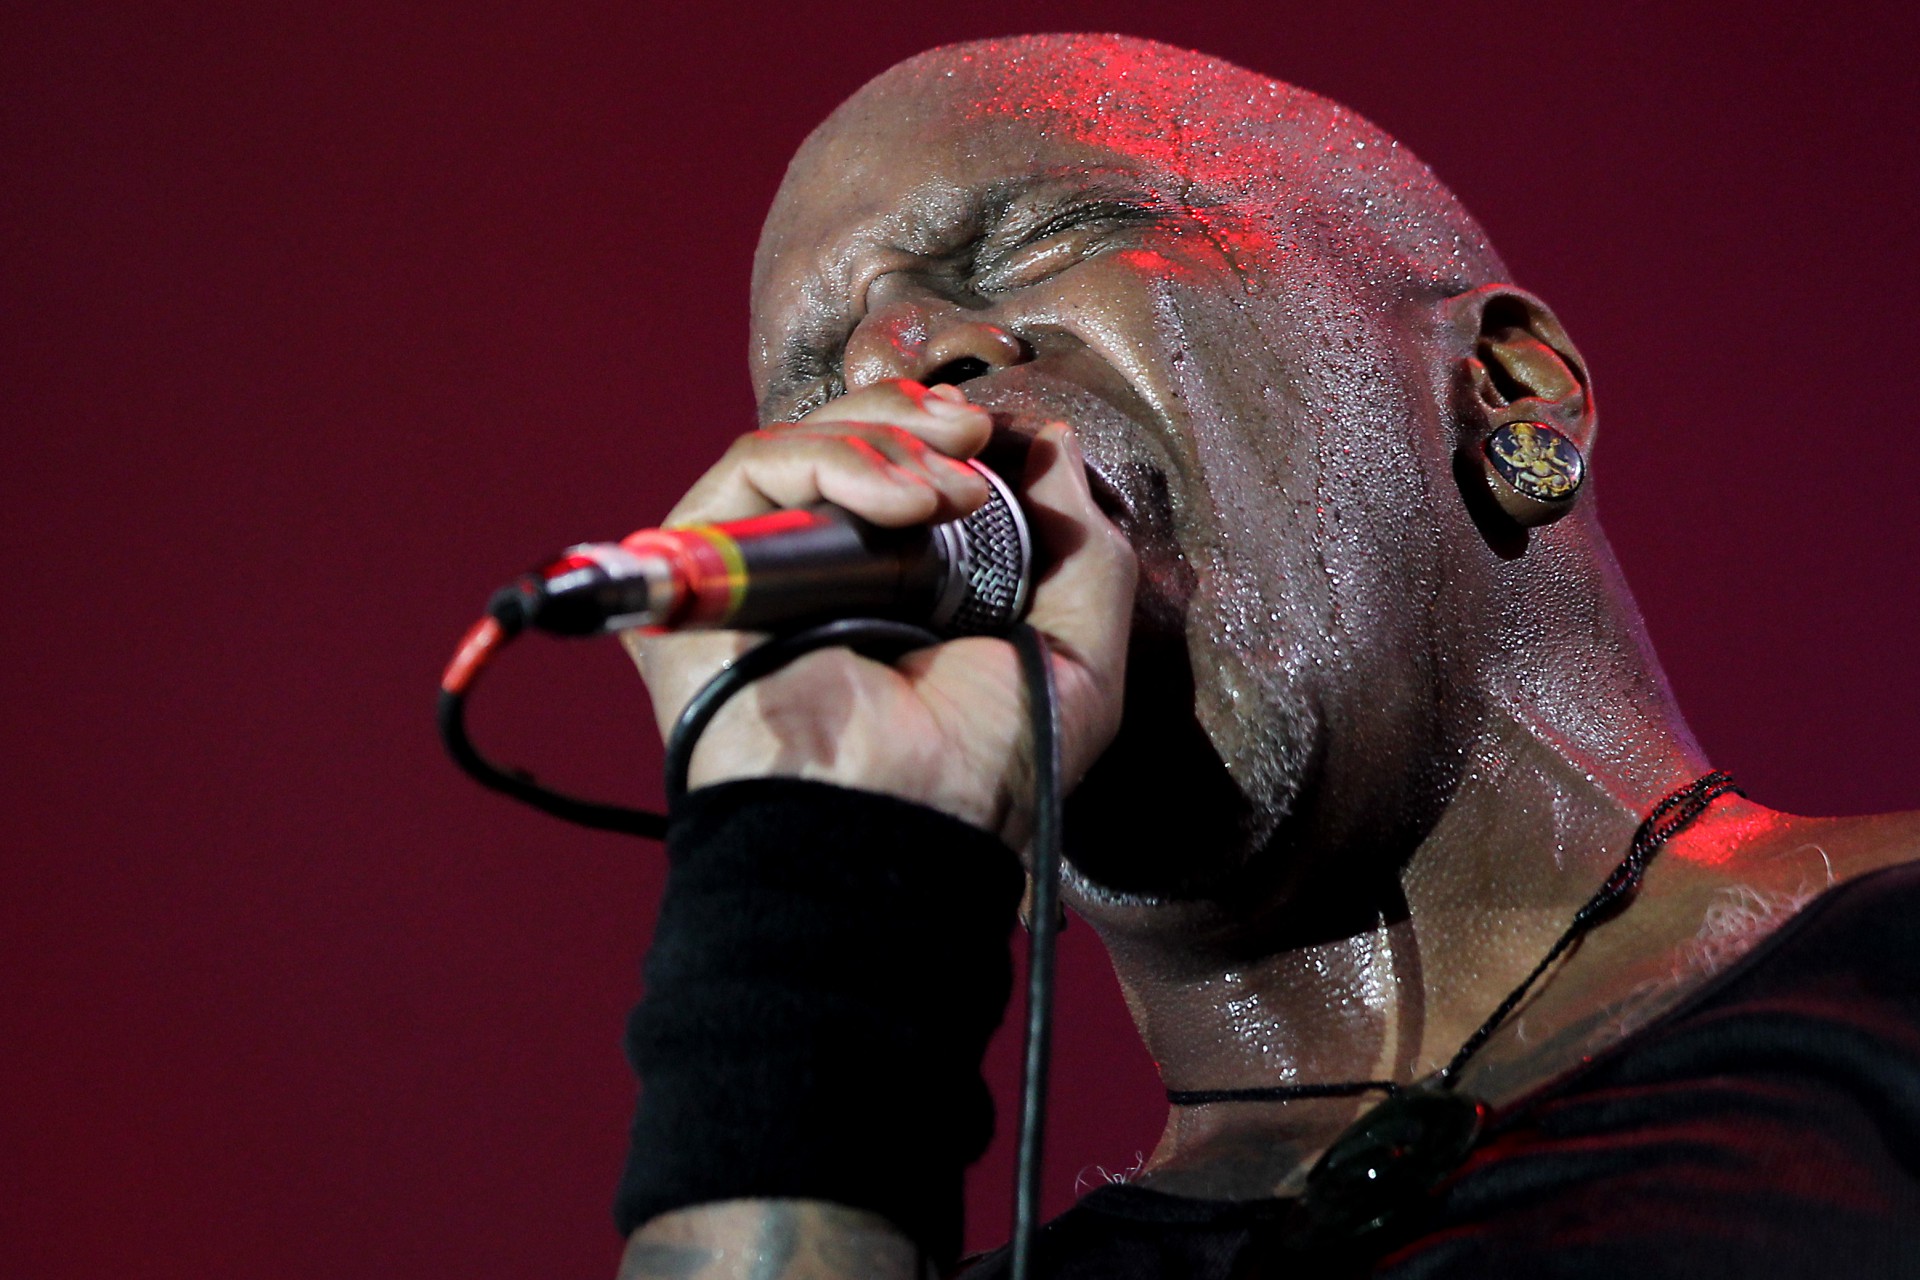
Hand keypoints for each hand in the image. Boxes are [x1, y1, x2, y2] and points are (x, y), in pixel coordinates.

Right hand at [622, 379, 1135, 846]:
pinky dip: (833, 461)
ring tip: (947, 494)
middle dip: (914, 420)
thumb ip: (1082, 547)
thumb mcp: (1079, 657)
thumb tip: (1053, 444)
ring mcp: (757, 572)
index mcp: (897, 596)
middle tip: (974, 434)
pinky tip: (904, 505)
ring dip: (888, 443)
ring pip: (798, 445)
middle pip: (843, 443)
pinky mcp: (705, 569)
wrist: (904, 825)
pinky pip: (752, 469)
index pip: (898, 473)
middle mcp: (819, 578)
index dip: (942, 434)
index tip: (998, 433)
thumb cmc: (983, 774)